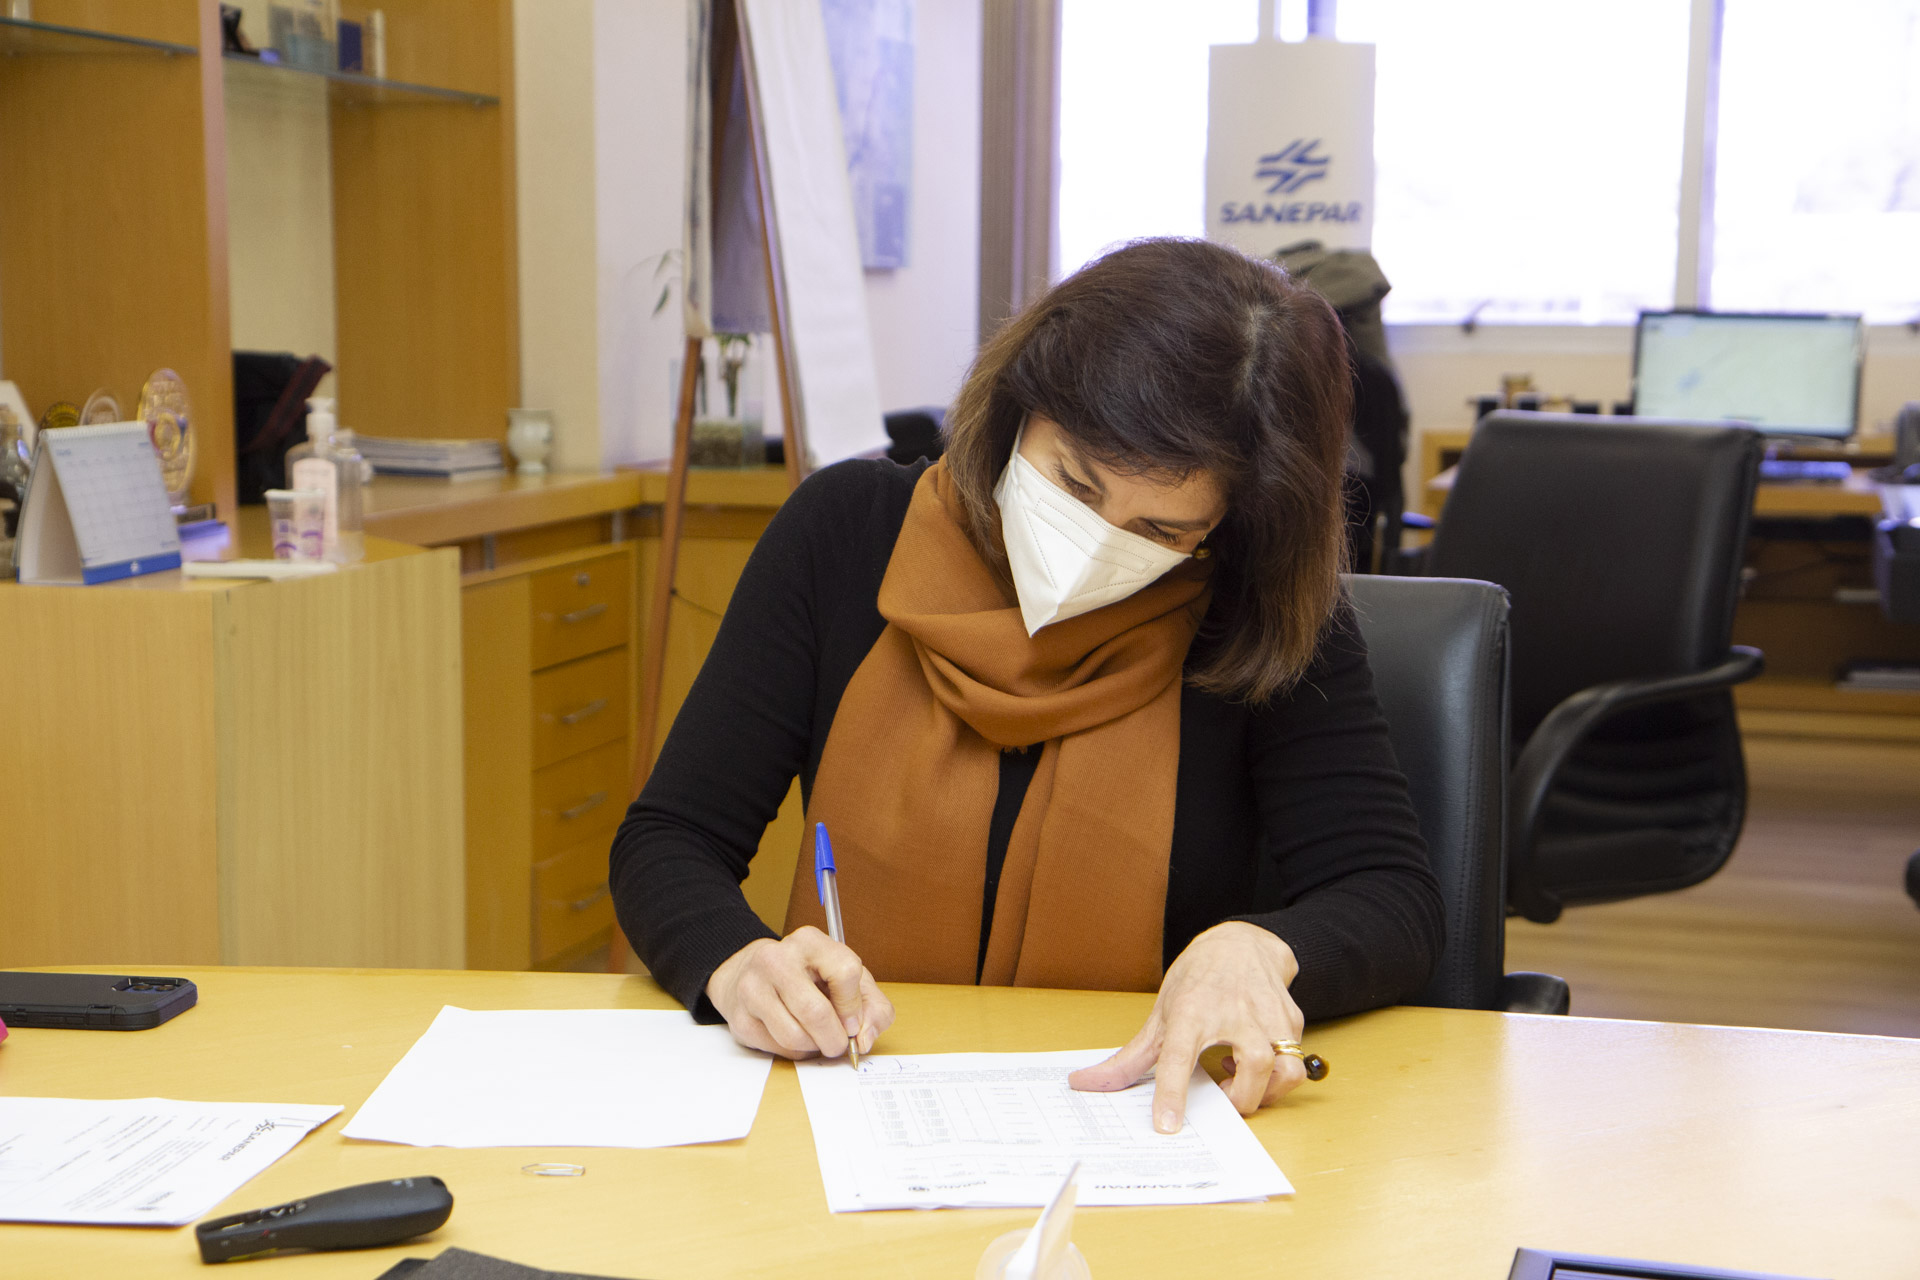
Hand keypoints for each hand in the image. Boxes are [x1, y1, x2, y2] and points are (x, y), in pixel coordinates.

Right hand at [704, 926, 894, 1059]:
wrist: (752, 974)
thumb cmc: (808, 977)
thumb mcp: (848, 980)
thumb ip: (872, 1006)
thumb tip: (864, 1039)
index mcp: (810, 941)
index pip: (845, 971)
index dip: (854, 1006)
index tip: (853, 1021)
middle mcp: (777, 959)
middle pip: (816, 1012)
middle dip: (835, 1038)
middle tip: (839, 1044)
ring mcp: (753, 988)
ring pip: (795, 1036)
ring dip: (814, 1047)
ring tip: (816, 1037)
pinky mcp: (740, 1017)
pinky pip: (777, 1048)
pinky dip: (795, 1051)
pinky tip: (795, 1036)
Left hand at [1067, 921, 1304, 1131]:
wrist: (1240, 944)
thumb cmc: (1197, 980)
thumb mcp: (1160, 1014)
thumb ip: (1129, 1057)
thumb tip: (1086, 1083)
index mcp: (1191, 1011)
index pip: (1178, 1056)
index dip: (1171, 1093)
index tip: (1167, 1125)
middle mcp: (1233, 1010)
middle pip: (1253, 1068)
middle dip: (1241, 1099)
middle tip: (1222, 1097)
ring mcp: (1268, 1014)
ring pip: (1285, 1069)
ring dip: (1266, 1091)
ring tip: (1241, 1081)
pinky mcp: (1291, 1019)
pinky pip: (1294, 1062)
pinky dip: (1276, 1075)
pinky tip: (1253, 1062)